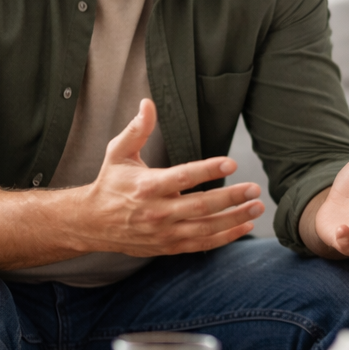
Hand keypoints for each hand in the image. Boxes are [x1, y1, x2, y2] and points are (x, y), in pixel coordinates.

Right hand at [72, 99, 264, 255]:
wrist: (92, 224)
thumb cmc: (110, 184)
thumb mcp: (118, 153)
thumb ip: (137, 130)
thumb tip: (148, 103)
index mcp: (146, 187)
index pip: (182, 177)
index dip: (207, 170)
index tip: (231, 162)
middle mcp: (157, 212)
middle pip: (200, 206)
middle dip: (230, 198)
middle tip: (254, 189)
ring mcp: (164, 232)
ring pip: (205, 228)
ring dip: (234, 218)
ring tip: (257, 206)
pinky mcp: (169, 246)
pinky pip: (202, 244)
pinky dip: (225, 237)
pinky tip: (245, 225)